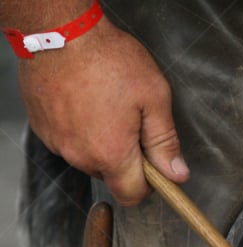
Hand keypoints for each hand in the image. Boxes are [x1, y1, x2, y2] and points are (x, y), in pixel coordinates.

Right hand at [17, 17, 188, 205]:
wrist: (58, 32)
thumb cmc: (108, 59)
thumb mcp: (153, 98)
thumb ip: (165, 142)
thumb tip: (177, 174)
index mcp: (111, 154)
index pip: (132, 195)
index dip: (148, 185)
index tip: (155, 164)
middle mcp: (80, 156)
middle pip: (111, 176)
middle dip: (126, 158)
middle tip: (133, 122)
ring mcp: (58, 142)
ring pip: (89, 158)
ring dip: (102, 142)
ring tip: (107, 107)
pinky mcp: (43, 128)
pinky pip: (68, 141)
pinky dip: (80, 129)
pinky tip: (86, 102)